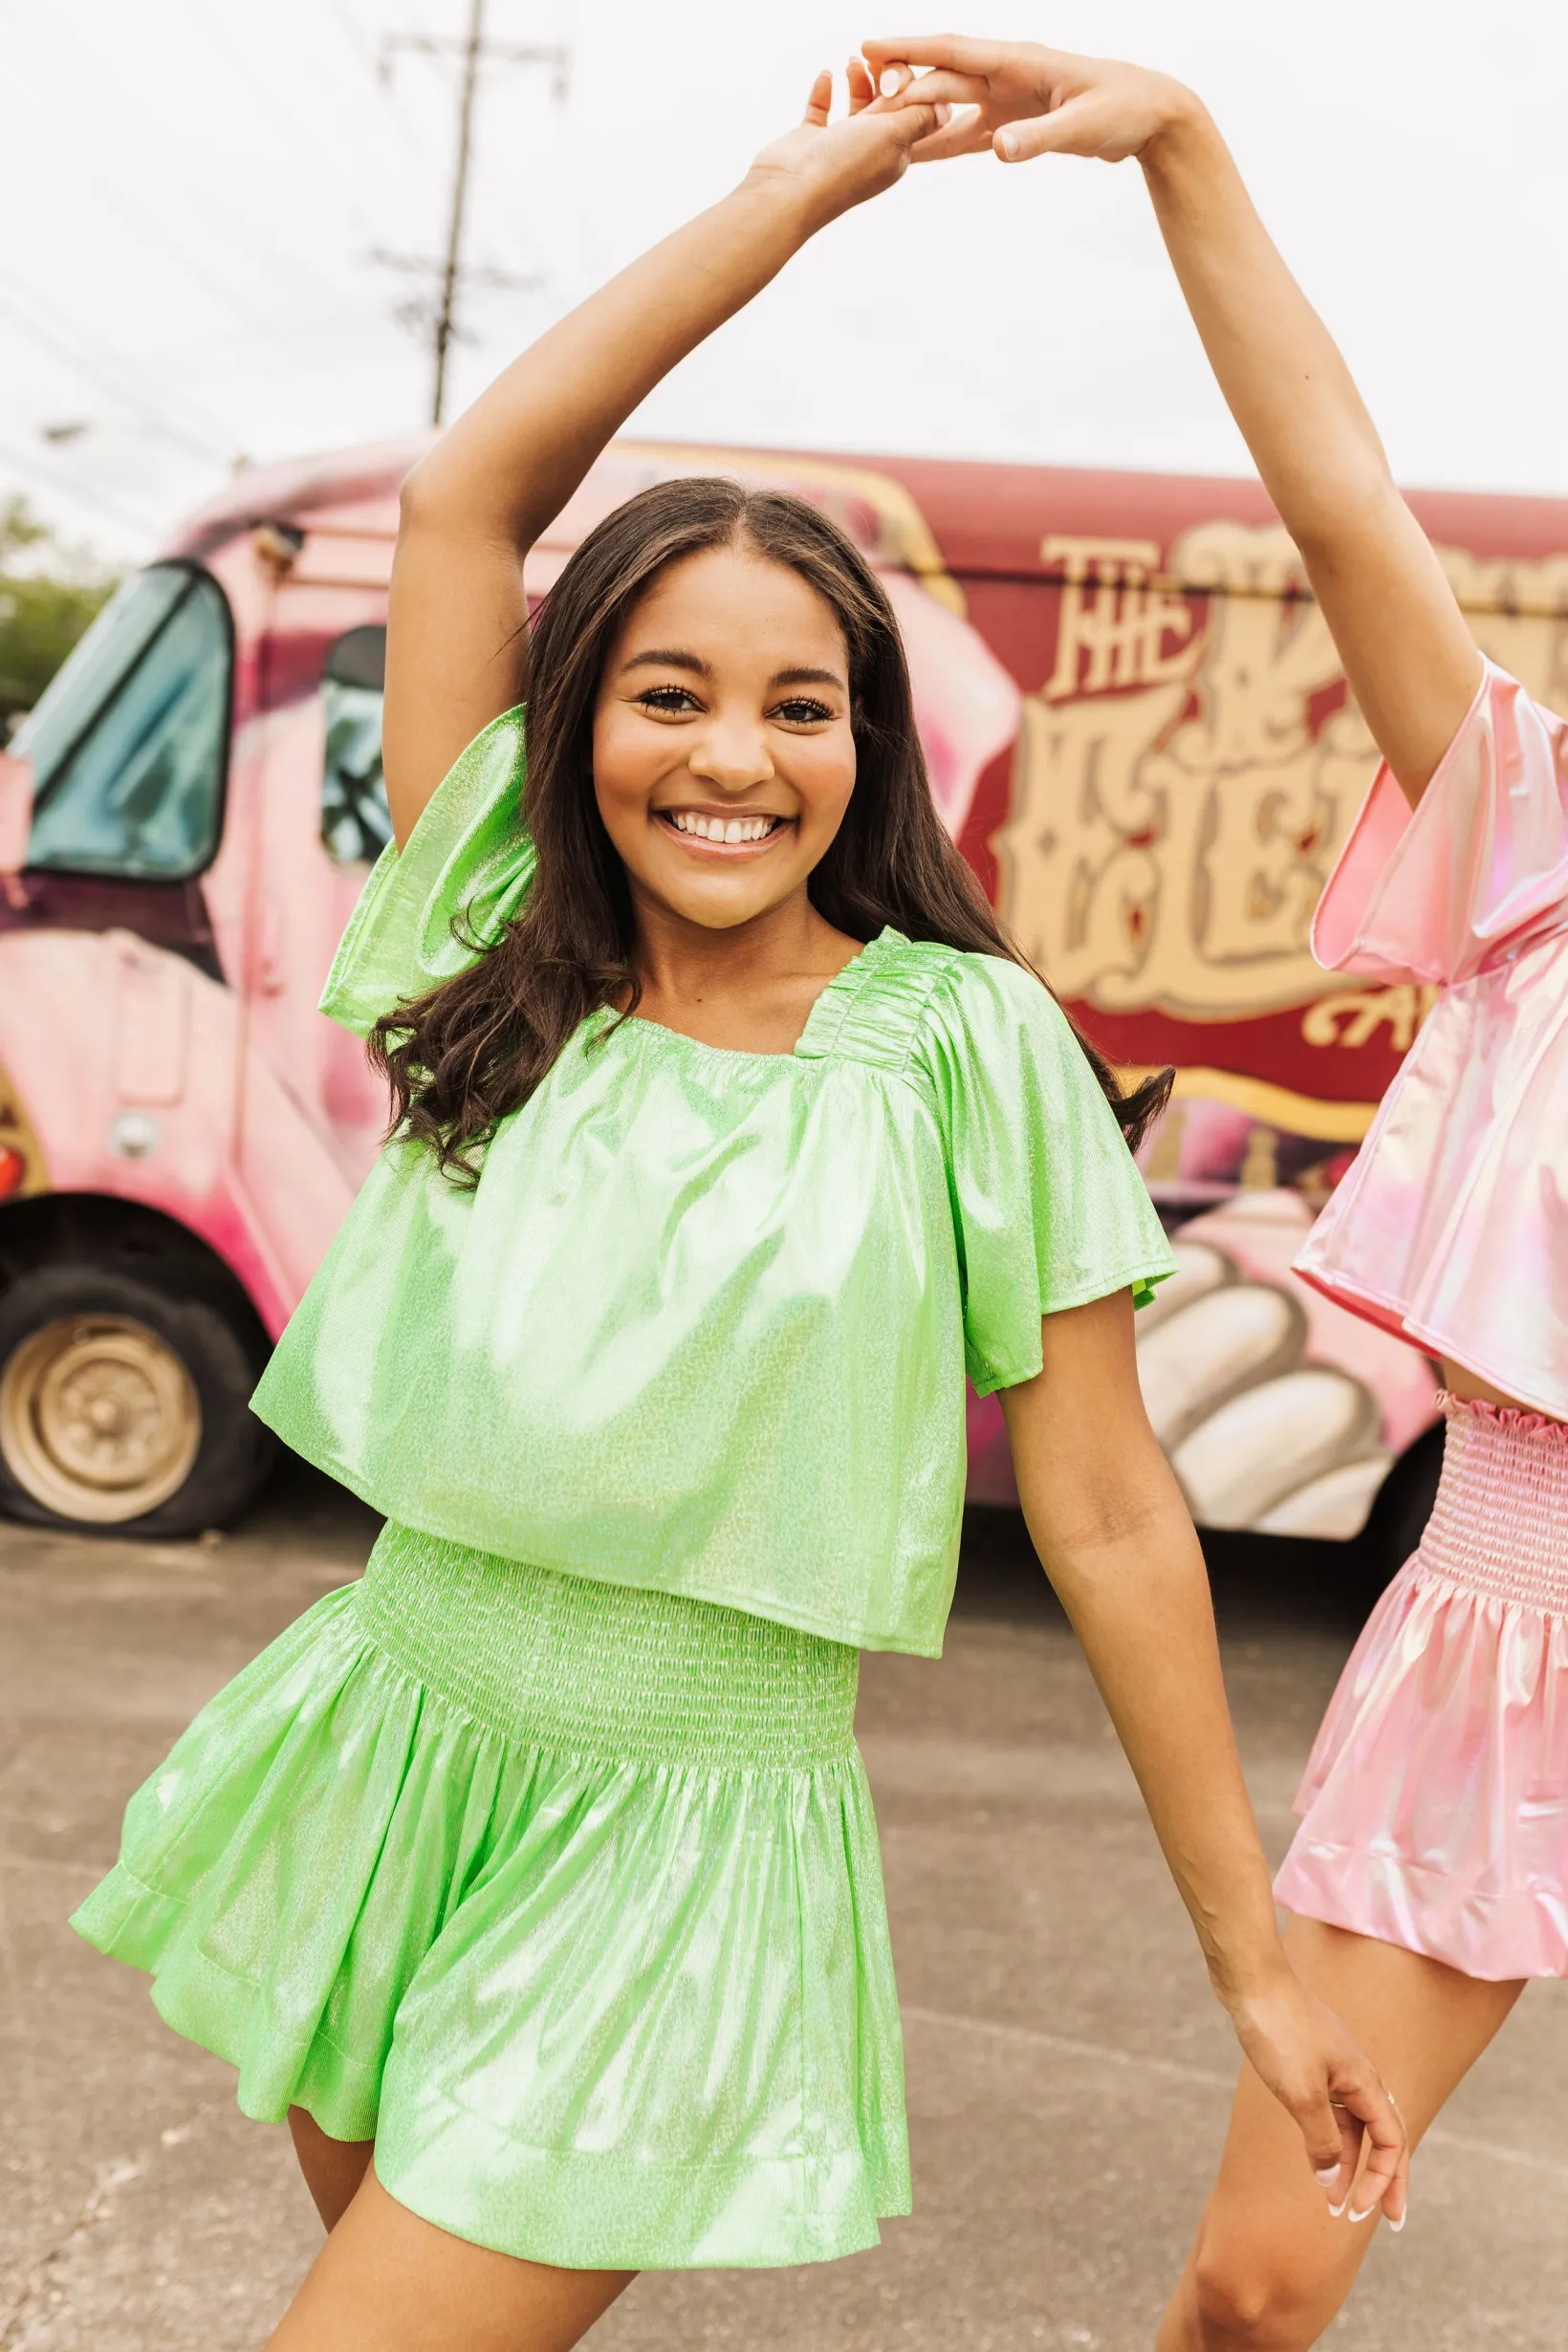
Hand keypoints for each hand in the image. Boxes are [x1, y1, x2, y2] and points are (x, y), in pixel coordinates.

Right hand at [745, 63, 937, 231]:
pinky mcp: (811, 142)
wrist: (789, 192)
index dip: (909, 86)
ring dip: (857, 80)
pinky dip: (825, 91)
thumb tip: (946, 109)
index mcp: (896, 153)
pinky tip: (826, 76)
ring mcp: (839, 146)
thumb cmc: (843, 166)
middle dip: (884, 77)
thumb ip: (920, 118)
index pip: (912, 112)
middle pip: (886, 105)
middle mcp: (870, 150)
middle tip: (875, 58)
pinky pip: (822, 110)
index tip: (897, 68)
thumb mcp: (893, 135)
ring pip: (856, 104)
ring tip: (852, 61)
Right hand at [860, 34, 1193, 166]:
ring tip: (870, 131)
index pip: (953, 51)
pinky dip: (940, 142)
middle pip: (942, 79)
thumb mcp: (1081, 127)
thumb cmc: (1123, 110)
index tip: (868, 48)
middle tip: (856, 106)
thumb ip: (1037, 139)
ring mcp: (1008, 98)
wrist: (1153, 116)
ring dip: (914, 118)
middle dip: (899, 88)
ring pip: (949, 106)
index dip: (910, 50)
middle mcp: (1007, 75)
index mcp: (1019, 62)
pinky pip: (967, 132)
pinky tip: (914, 156)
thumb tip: (994, 148)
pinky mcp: (1015, 123)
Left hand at [1227, 1964, 1409, 2225]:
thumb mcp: (1301, 2094)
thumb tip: (1333, 2182)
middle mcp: (1360, 2075)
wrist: (1250, 1979)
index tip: (1366, 2214)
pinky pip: (1334, 2110)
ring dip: (1348, 2162)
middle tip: (1380, 2219)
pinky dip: (1330, 2137)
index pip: (1392, 2143)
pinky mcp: (1313, 2061)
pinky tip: (1317, 2156)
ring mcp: (1337, 2066)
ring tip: (1334, 2200)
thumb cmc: (1278, 2030)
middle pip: (1383, 2137)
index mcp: (1366, 2082)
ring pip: (1355, 2125)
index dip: (1385, 2182)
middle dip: (1382, 2180)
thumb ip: (1322, 2141)